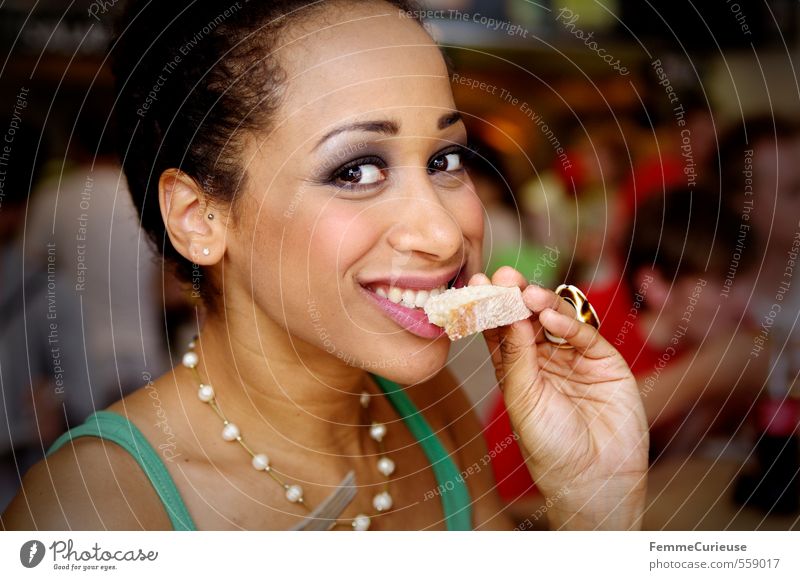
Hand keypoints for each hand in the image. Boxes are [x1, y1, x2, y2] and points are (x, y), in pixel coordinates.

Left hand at [473, 268, 648, 529]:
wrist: (595, 479)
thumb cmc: (550, 448)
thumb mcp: (522, 400)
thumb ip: (516, 356)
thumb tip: (505, 314)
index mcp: (515, 370)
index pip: (499, 330)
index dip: (488, 306)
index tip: (476, 283)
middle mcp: (543, 360)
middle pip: (526, 317)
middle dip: (514, 295)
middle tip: (503, 276)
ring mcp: (574, 358)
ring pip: (556, 318)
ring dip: (541, 302)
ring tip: (527, 293)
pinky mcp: (603, 361)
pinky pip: (584, 334)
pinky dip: (569, 322)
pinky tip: (551, 316)